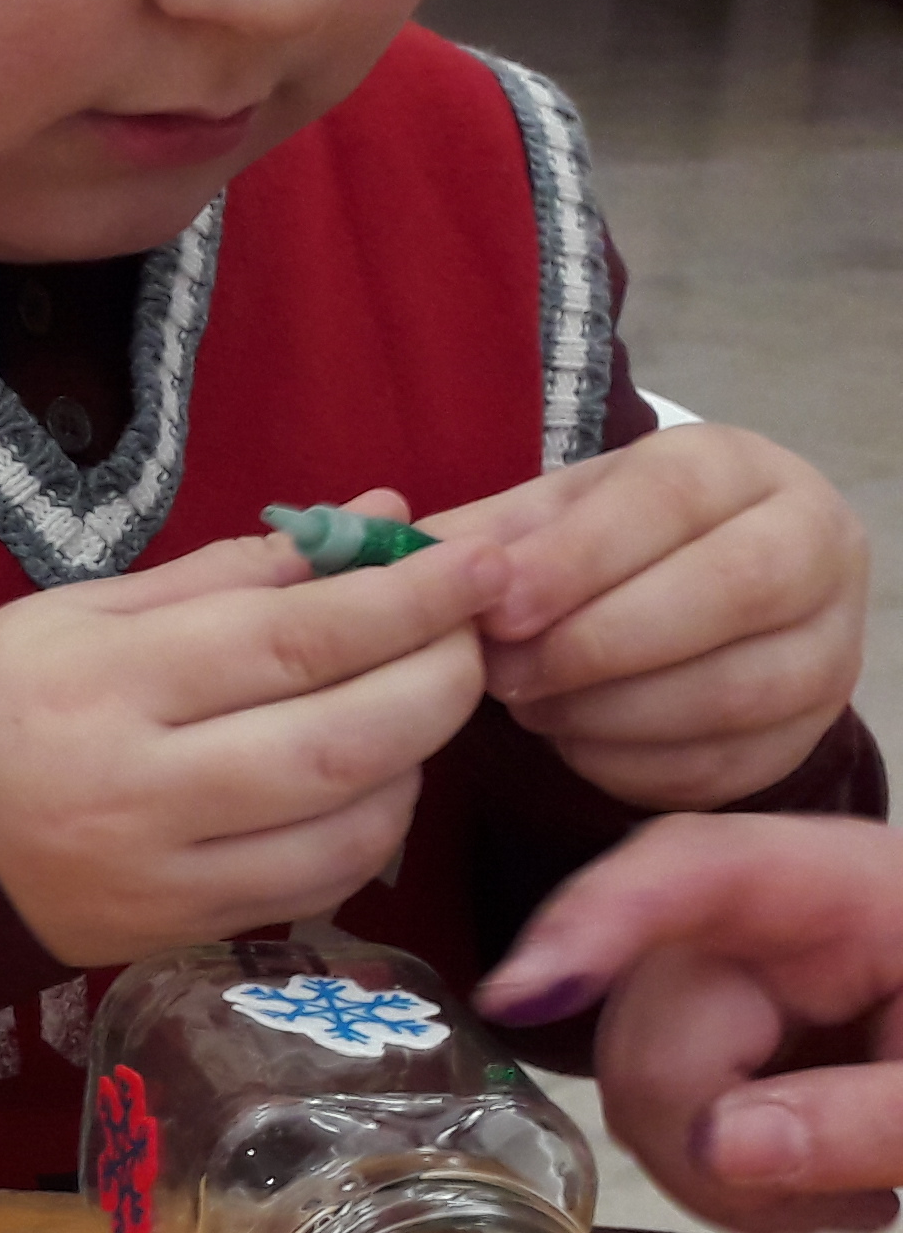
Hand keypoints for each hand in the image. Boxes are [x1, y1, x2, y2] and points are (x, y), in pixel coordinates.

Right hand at [0, 494, 506, 965]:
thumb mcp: (85, 610)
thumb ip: (233, 572)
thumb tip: (378, 517)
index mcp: (103, 682)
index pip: (293, 639)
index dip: (408, 598)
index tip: (481, 560)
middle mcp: (137, 788)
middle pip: (340, 738)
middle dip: (440, 678)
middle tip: (475, 633)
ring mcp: (164, 874)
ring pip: (348, 824)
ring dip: (419, 757)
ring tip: (419, 703)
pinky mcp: (184, 931)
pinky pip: (322, 883)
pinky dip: (377, 827)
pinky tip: (370, 781)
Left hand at [444, 423, 867, 809]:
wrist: (694, 594)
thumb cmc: (608, 547)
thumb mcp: (548, 518)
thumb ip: (485, 537)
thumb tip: (404, 565)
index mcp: (739, 468)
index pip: (669, 501)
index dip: (579, 560)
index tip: (498, 609)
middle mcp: (814, 544)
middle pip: (728, 591)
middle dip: (597, 644)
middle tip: (503, 677)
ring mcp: (829, 643)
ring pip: (733, 690)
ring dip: (608, 712)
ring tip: (531, 708)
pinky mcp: (810, 731)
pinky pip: (723, 765)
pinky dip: (631, 763)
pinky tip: (574, 743)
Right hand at [481, 812, 902, 1232]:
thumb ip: (870, 1117)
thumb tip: (719, 1148)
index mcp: (840, 886)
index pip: (689, 871)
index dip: (596, 924)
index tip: (522, 995)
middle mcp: (762, 919)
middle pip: (651, 1014)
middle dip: (709, 1130)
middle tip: (844, 1211)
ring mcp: (738, 979)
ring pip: (642, 1080)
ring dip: (721, 1169)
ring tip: (850, 1201)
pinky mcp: (733, 1036)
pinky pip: (672, 1108)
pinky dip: (726, 1171)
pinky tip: (813, 1190)